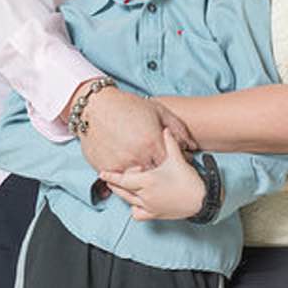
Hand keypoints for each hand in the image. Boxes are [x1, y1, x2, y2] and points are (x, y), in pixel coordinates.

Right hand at [78, 89, 195, 173]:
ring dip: (141, 176)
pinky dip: (124, 176)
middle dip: (158, 172)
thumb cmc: (129, 106)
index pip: (171, 165)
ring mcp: (121, 165)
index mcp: (153, 143)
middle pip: (156, 176)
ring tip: (140, 163)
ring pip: (137, 181)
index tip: (171, 160)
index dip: (173, 164)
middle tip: (157, 165)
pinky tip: (126, 164)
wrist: (95, 106)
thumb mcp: (158, 111)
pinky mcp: (105, 169)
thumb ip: (178, 129)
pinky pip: (119, 180)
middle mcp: (138, 157)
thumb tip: (192, 147)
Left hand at [99, 129, 205, 220]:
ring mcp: (149, 206)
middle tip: (107, 179)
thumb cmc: (188, 180)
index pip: (123, 179)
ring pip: (128, 202)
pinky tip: (134, 203)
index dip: (111, 176)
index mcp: (147, 181)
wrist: (200, 200)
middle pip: (122, 191)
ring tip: (118, 188)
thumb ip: (169, 143)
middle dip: (113, 185)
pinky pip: (138, 214)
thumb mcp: (177, 159)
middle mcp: (145, 195)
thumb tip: (165, 129)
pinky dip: (134, 209)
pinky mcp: (155, 214)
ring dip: (122, 195)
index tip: (101, 174)